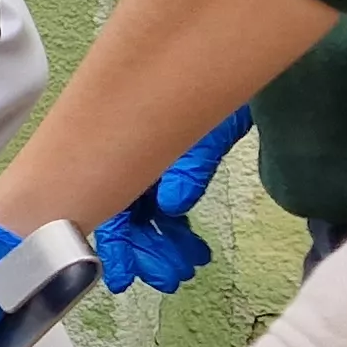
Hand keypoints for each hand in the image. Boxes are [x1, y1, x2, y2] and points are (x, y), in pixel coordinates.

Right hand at [93, 107, 250, 294]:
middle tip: (171, 279)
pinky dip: (182, 232)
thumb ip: (188, 168)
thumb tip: (172, 206)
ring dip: (166, 245)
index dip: (117, 245)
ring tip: (188, 268)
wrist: (235, 68)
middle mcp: (135, 162)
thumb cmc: (211, 90)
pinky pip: (173, 209)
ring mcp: (157, 167)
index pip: (112, 207)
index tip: (123, 278)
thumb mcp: (204, 129)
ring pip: (152, 218)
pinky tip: (197, 252)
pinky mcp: (180, 170)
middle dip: (147, 251)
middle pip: (130, 218)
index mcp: (125, 151)